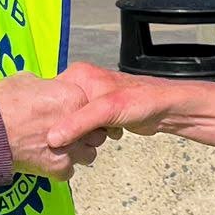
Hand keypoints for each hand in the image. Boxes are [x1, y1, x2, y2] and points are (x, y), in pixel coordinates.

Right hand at [0, 66, 118, 179]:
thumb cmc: (2, 103)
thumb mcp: (25, 80)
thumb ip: (46, 86)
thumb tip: (46, 88)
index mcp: (73, 97)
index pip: (92, 106)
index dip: (81, 111)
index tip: (71, 115)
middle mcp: (78, 123)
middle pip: (95, 131)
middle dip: (83, 132)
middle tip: (66, 133)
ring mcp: (71, 148)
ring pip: (88, 153)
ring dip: (76, 151)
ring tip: (58, 147)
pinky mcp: (59, 168)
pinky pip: (69, 170)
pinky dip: (59, 167)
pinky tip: (46, 159)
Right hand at [43, 63, 176, 151]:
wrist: (166, 109)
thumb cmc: (142, 100)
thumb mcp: (105, 110)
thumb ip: (78, 123)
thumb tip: (52, 139)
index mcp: (78, 75)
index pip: (51, 96)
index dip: (50, 116)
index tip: (48, 134)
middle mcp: (82, 84)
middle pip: (60, 111)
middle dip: (68, 128)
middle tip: (75, 138)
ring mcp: (91, 100)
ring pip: (73, 122)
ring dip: (82, 134)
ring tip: (95, 135)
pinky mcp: (100, 114)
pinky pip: (85, 128)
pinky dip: (92, 136)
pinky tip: (104, 136)